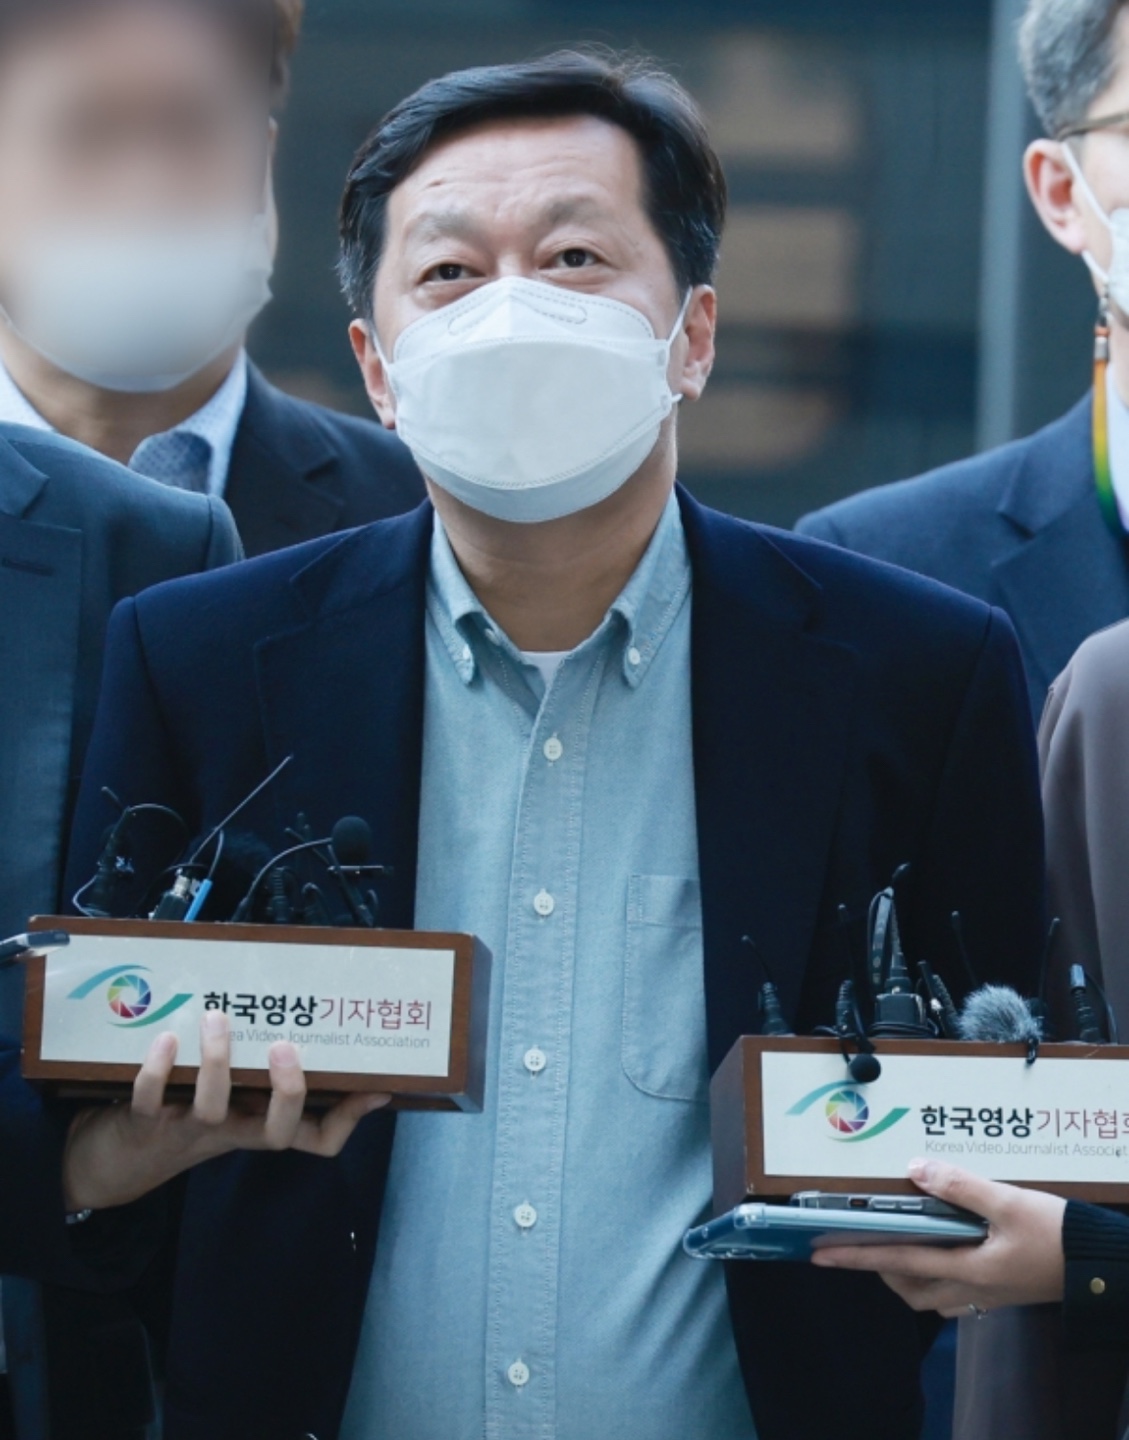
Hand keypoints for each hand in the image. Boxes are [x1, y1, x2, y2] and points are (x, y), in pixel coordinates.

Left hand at [63, 1011, 389, 1211]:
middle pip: (275, 1132)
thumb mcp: (229, 1100)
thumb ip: (262, 1073)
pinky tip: (166, 1038)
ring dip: (217, 1061)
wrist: (115, 1159)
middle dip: (287, 1090)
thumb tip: (306, 1029)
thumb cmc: (184, 1115)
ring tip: (218, 1016)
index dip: (348, 1119)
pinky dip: (156, 1071)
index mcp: (258, 1125)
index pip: (316, 1139)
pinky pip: (150, 1101)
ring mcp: (187, 1130)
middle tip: (285, 1045)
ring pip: (212, 1109)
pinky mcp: (143, 1125)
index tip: (375, 1086)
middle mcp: (231, 1131)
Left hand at [810, 1158, 1066, 1317]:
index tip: (820, 1254)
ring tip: (893, 1244)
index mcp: (967, 1269)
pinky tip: (941, 1251)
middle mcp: (972, 1289)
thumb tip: (913, 1170)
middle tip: (859, 1242)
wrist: (1105, 1266)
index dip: (855, 1256)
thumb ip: (959, 1185)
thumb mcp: (1008, 1201)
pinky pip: (955, 1292)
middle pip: (909, 1288)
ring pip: (931, 1295)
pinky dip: (936, 1276)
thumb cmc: (1059, 1235)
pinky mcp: (1003, 1290)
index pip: (897, 1262)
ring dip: (906, 1274)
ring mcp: (988, 1294)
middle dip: (879, 1268)